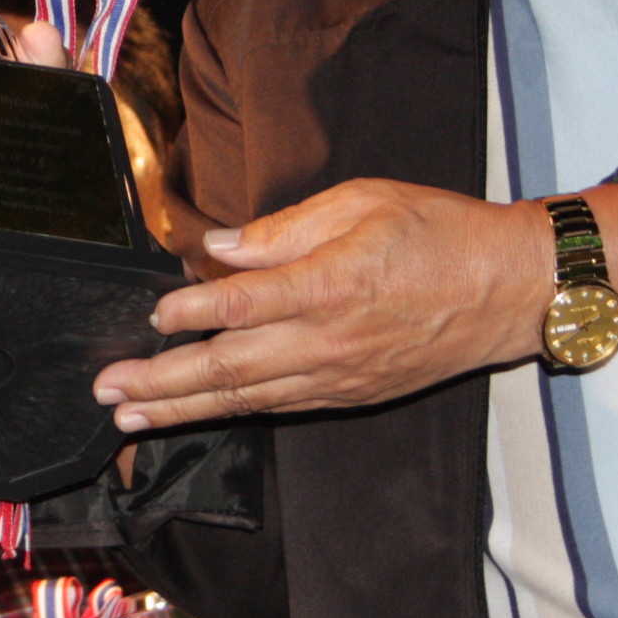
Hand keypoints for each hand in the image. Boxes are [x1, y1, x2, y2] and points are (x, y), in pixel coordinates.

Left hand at [96, 180, 548, 427]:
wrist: (509, 289)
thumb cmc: (438, 231)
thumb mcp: (362, 201)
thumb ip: (285, 229)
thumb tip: (220, 248)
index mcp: (332, 284)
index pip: (242, 305)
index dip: (190, 313)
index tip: (151, 317)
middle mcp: (330, 341)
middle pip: (229, 369)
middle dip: (161, 382)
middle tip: (107, 389)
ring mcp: (340, 376)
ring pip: (247, 400)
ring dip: (183, 409)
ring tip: (129, 415)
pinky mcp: (351, 394)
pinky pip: (280, 407)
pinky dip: (232, 413)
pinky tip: (196, 413)